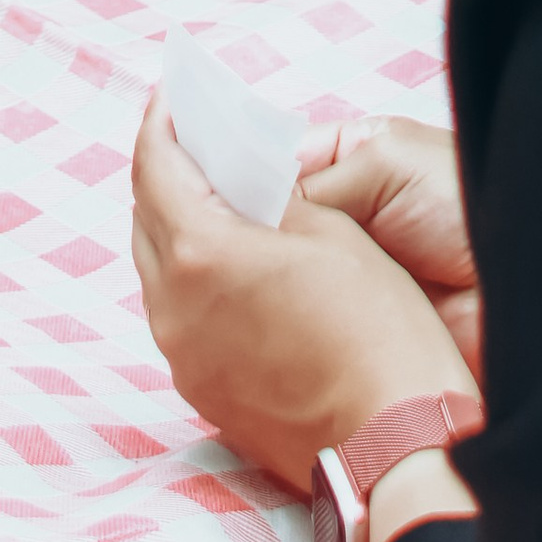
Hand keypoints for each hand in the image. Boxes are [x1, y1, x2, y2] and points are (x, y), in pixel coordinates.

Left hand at [130, 91, 478, 498]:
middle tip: (198, 145)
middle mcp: (174, 310)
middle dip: (167, 176)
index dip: (159, 125)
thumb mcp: (329, 232)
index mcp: (200, 255)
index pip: (154, 170)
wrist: (394, 442)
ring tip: (220, 205)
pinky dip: (195, 283)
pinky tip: (235, 272)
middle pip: (147, 221)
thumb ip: (270, 197)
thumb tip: (246, 179)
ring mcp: (185, 360)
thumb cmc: (374, 329)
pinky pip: (181, 321)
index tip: (170, 100)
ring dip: (180, 233)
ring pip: (160, 276)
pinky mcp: (205, 395)